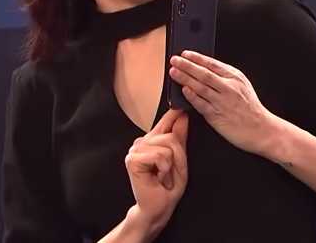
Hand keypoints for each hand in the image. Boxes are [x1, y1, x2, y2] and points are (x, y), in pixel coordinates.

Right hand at [124, 108, 188, 235]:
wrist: (158, 208)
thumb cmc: (168, 187)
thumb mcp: (180, 160)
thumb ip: (180, 138)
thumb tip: (182, 116)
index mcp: (152, 140)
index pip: (166, 120)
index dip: (175, 113)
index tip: (183, 105)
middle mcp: (142, 141)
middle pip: (171, 135)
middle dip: (178, 155)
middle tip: (170, 171)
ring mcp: (135, 149)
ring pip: (167, 144)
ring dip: (171, 164)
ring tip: (163, 175)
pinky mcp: (132, 159)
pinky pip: (160, 155)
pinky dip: (164, 168)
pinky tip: (158, 177)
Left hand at [169, 51, 273, 154]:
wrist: (261, 129)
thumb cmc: (251, 109)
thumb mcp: (243, 86)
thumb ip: (226, 77)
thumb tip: (205, 69)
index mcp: (235, 78)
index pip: (212, 64)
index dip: (197, 58)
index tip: (185, 54)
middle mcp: (229, 88)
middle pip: (204, 73)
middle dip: (187, 65)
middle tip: (174, 60)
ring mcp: (222, 102)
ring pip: (200, 87)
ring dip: (185, 78)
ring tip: (174, 72)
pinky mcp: (217, 115)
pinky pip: (201, 104)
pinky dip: (192, 96)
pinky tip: (184, 90)